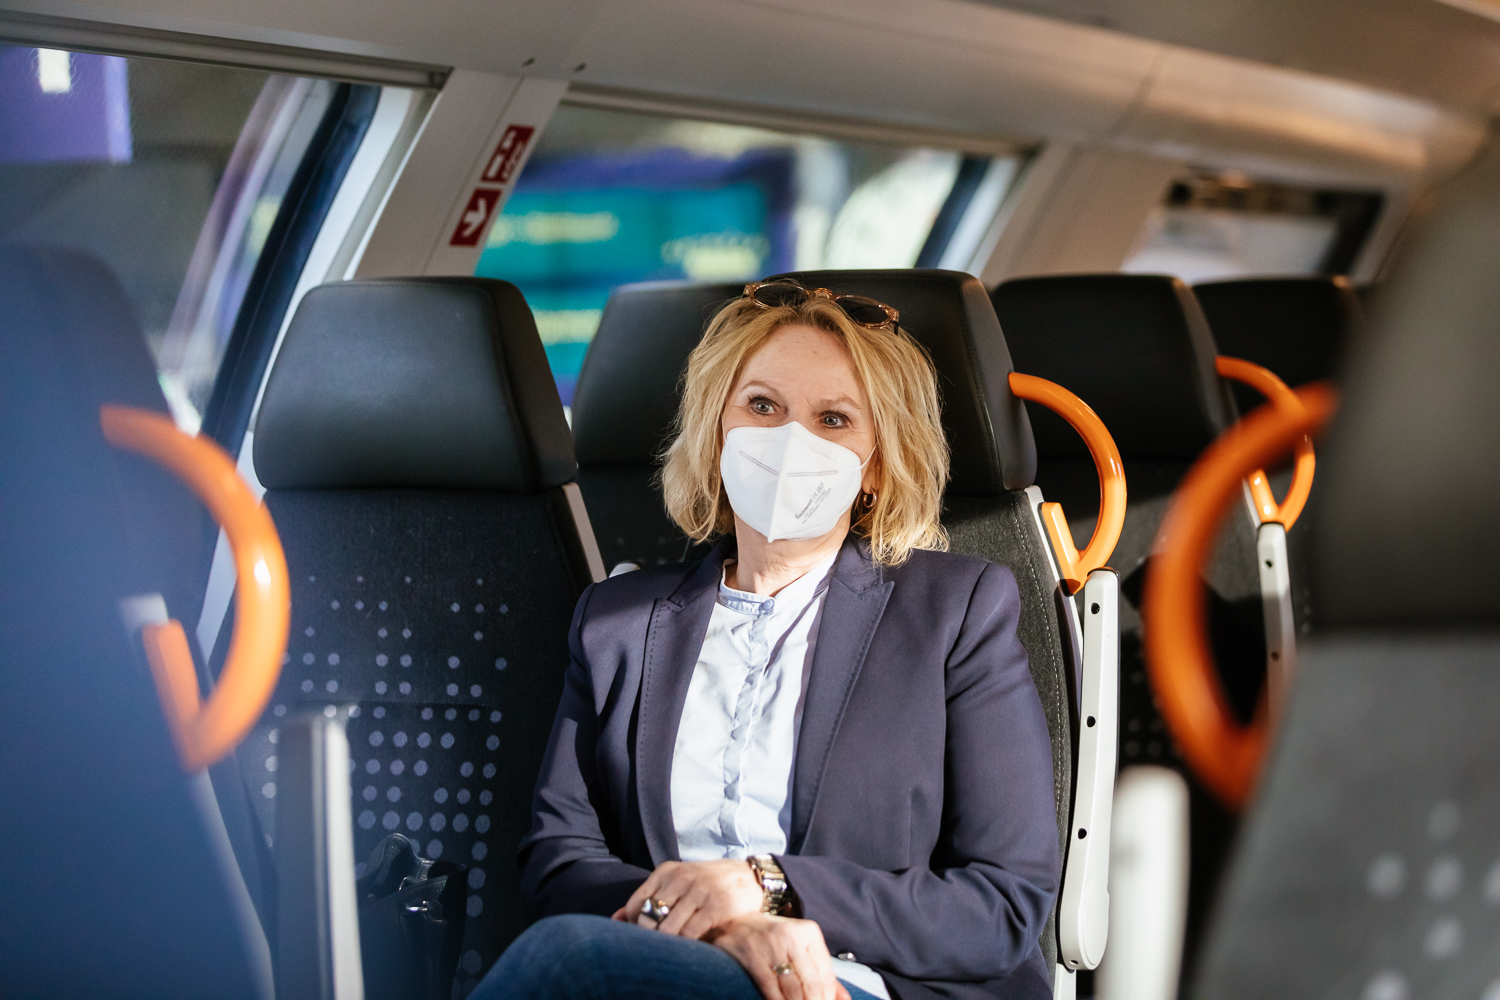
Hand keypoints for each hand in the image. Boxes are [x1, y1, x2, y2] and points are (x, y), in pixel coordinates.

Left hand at [611, 859, 763, 938]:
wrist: (749, 876)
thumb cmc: (707, 883)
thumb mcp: (677, 883)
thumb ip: (648, 899)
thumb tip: (614, 919)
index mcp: (667, 870)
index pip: (637, 904)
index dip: (636, 925)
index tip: (645, 934)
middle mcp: (681, 878)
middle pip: (651, 918)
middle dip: (650, 937)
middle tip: (656, 946)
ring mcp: (699, 891)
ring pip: (668, 928)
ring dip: (668, 943)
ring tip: (671, 949)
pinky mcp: (716, 907)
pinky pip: (690, 933)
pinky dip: (686, 945)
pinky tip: (689, 947)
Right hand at [710, 912, 851, 999]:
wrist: (735, 920)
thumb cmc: (775, 938)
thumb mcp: (801, 946)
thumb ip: (823, 972)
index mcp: (809, 932)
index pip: (825, 974)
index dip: (828, 998)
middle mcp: (791, 937)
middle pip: (811, 984)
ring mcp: (771, 947)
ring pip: (792, 989)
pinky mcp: (752, 957)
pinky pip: (770, 988)